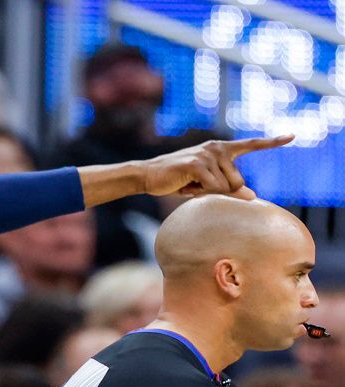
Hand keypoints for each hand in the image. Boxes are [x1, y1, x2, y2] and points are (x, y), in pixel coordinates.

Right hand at [139, 135, 293, 199]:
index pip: (250, 144)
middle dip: (220, 191)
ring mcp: (207, 154)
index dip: (272, 142)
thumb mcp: (206, 185)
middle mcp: (216, 147)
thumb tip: (253, 196)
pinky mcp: (196, 164)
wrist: (148, 176)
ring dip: (207, 193)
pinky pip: (213, 188)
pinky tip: (185, 185)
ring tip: (189, 184)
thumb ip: (229, 187)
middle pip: (238, 182)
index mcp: (220, 149)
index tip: (292, 136)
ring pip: (226, 188)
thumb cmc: (178, 181)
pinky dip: (200, 194)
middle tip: (197, 186)